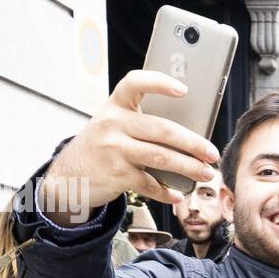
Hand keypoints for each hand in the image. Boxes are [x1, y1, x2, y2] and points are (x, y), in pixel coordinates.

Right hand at [40, 70, 220, 221]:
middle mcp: (113, 124)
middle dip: (193, 143)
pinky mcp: (116, 174)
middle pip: (162, 129)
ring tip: (205, 173)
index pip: (135, 83)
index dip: (159, 83)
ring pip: (161, 157)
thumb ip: (141, 123)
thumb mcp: (113, 126)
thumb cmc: (102, 147)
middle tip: (211, 153)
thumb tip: (189, 136)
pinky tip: (178, 194)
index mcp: (115, 106)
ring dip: (188, 167)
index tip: (183, 90)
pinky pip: (150, 184)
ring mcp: (114, 149)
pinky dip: (167, 192)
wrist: (67, 177)